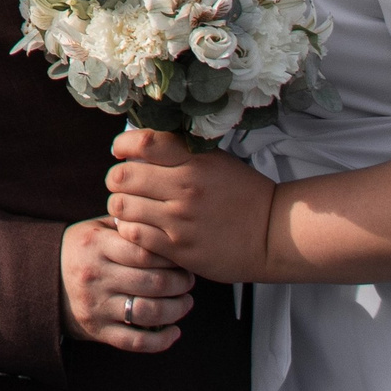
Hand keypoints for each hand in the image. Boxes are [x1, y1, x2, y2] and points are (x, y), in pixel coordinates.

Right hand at [59, 217, 194, 352]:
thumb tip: (164, 220)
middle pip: (151, 282)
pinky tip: (174, 331)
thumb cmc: (82, 250)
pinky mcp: (98, 330)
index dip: (170, 255)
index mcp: (96, 246)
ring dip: (176, 310)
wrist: (42, 281)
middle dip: (180, 283)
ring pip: (147, 313)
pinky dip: (160, 341)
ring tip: (186, 302)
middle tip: (190, 279)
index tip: (183, 255)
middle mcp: (95, 276)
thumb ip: (126, 224)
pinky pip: (135, 342)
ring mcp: (96, 306)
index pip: (143, 251)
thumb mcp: (95, 228)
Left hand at [106, 129, 277, 282]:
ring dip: (120, 206)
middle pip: (122, 176)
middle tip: (123, 183)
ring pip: (122, 207)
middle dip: (116, 179)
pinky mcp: (179, 249)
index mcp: (195, 160)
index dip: (122, 145)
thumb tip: (140, 146)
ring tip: (130, 207)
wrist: (273, 235)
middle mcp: (185, 188)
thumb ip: (181, 153)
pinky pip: (134, 235)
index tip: (121, 151)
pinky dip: (129, 229)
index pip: (143, 142)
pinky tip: (140, 227)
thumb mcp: (216, 161)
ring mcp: (180, 220)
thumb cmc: (244, 195)